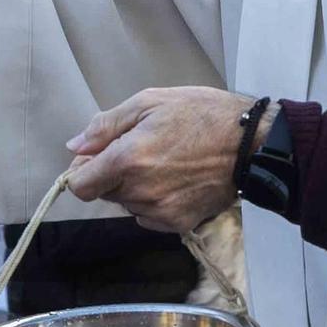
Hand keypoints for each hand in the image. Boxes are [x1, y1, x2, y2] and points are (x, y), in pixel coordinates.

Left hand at [65, 87, 261, 231]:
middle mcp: (140, 191)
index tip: (95, 159)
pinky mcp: (179, 224)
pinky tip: (174, 180)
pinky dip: (153, 202)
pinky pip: (149, 216)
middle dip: (112, 174)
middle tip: (139, 149)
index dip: (81, 171)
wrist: (252, 143)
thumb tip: (74, 146)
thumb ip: (106, 126)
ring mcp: (160, 211)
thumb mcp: (150, 102)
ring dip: (134, 188)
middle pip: (104, 193)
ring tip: (163, 162)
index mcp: (128, 160)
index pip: (80, 185)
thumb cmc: (202, 114)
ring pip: (127, 204)